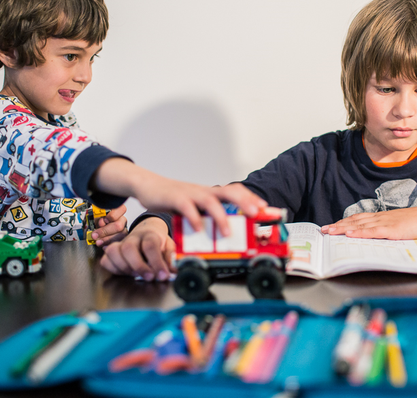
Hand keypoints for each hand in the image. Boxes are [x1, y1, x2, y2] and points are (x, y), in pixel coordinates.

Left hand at [91, 204, 127, 246]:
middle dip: (105, 231)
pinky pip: (119, 243)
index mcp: (118, 210)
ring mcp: (123, 230)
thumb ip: (99, 217)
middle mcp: (122, 220)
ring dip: (107, 240)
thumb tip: (101, 223)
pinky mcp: (122, 239)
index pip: (121, 209)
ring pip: (120, 235)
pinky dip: (109, 245)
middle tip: (95, 235)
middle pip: (119, 225)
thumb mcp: (96, 215)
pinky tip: (104, 246)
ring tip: (98, 242)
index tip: (103, 220)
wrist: (96, 229)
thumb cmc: (97, 221)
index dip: (112, 216)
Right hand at [94, 159, 267, 236]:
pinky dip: (194, 218)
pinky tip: (199, 229)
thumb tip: (229, 229)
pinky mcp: (175, 198)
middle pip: (230, 192)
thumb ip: (210, 215)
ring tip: (228, 231)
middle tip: (257, 214)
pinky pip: (186, 207)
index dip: (253, 199)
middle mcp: (205, 192)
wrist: (149, 186)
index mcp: (212, 194)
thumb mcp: (197, 207)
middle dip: (245, 202)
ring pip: (211, 201)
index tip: (267, 208)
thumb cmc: (176, 198)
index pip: (237, 192)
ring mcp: (191, 194)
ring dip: (221, 216)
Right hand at [100, 217, 174, 280]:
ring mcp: (120, 243)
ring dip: (125, 268)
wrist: (147, 230)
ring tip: (137, 275)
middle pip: (129, 248)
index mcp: (150, 234)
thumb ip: (170, 258)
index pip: (150, 246)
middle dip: (139, 266)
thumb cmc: (158, 241)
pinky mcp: (112, 251)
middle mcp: (133, 237)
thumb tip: (173, 271)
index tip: (163, 275)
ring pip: (114, 252)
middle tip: (149, 278)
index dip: (156, 262)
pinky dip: (114, 269)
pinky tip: (126, 273)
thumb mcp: (169, 246)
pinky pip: (106, 260)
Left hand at [320, 204, 416, 239]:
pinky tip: (350, 234)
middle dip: (338, 225)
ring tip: (330, 231)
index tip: (331, 226)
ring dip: (343, 228)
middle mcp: (380, 218)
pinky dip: (360, 232)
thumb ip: (387, 230)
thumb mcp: (399, 226)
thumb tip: (377, 237)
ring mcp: (385, 223)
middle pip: (354, 221)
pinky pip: (373, 231)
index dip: (344, 222)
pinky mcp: (392, 230)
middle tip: (323, 230)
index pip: (358, 219)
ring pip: (359, 225)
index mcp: (382, 217)